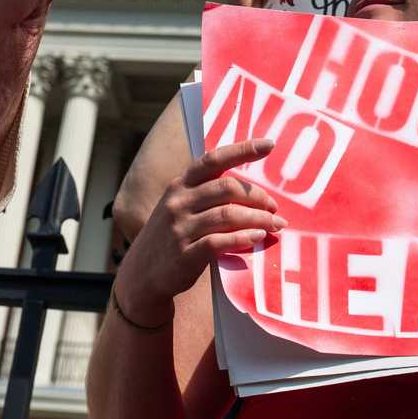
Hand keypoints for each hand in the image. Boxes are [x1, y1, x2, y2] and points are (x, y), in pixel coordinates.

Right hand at [115, 138, 284, 325]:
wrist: (141, 275)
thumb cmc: (172, 237)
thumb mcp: (180, 207)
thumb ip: (207, 195)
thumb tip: (253, 192)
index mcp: (180, 185)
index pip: (213, 159)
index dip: (242, 149)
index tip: (270, 144)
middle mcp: (178, 202)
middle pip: (227, 188)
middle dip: (258, 197)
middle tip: (275, 208)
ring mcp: (179, 228)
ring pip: (228, 214)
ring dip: (259, 219)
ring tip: (276, 225)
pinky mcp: (184, 254)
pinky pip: (219, 242)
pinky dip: (243, 238)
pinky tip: (258, 238)